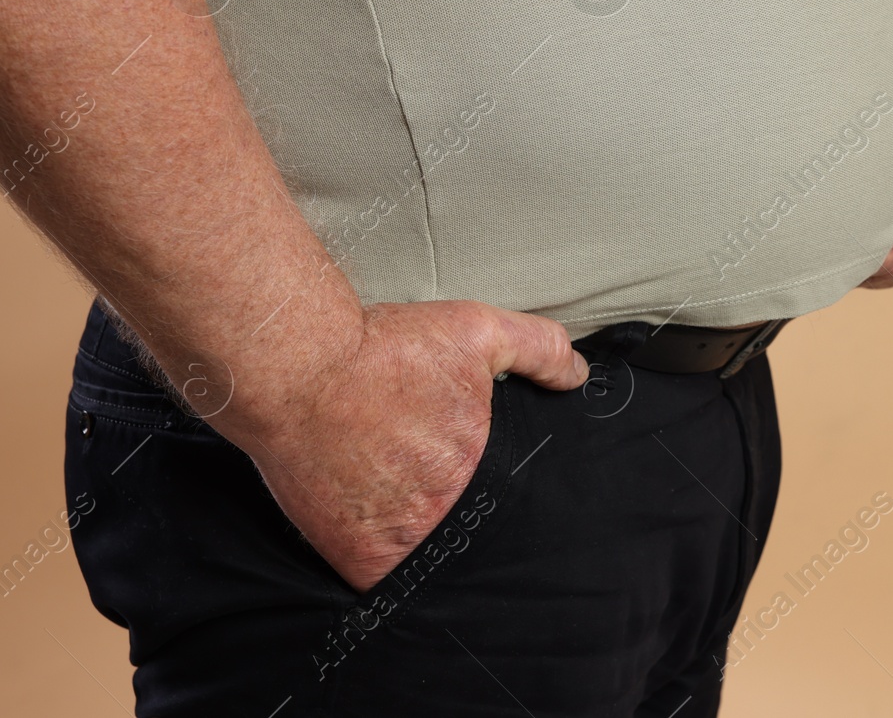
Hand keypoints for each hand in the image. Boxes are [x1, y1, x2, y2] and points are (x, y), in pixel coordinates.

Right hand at [236, 300, 586, 592]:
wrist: (299, 367)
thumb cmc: (383, 348)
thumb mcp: (477, 330)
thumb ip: (538, 350)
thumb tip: (578, 376)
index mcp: (484, 466)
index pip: (510, 498)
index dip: (498, 490)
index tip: (478, 474)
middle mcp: (447, 511)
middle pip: (471, 527)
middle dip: (462, 510)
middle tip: (434, 481)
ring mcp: (403, 541)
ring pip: (432, 554)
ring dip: (425, 535)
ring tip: (404, 499)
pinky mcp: (359, 559)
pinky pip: (386, 577)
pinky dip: (388, 559)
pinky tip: (380, 523)